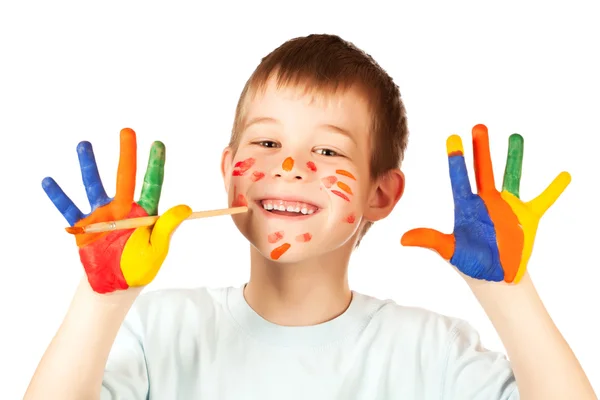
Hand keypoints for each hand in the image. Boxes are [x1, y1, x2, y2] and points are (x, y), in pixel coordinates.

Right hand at [42, 128, 190, 292]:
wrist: (115, 286)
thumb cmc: (140, 268)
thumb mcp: (156, 249)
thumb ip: (167, 227)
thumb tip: (185, 207)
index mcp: (144, 213)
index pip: (151, 184)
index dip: (155, 165)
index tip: (158, 144)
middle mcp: (123, 208)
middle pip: (124, 177)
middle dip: (126, 155)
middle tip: (127, 131)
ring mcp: (101, 215)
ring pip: (94, 185)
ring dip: (89, 166)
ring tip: (84, 144)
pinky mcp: (84, 227)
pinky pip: (69, 209)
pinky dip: (59, 196)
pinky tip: (49, 181)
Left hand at [401, 124, 570, 282]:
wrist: (495, 278)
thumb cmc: (471, 263)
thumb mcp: (451, 250)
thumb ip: (431, 240)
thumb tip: (403, 240)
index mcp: (466, 207)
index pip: (460, 179)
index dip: (456, 160)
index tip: (452, 138)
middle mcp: (486, 201)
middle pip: (483, 170)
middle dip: (481, 149)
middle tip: (478, 127)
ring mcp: (507, 207)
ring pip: (511, 176)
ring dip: (514, 157)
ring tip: (515, 136)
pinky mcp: (527, 217)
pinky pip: (543, 199)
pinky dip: (554, 189)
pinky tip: (564, 175)